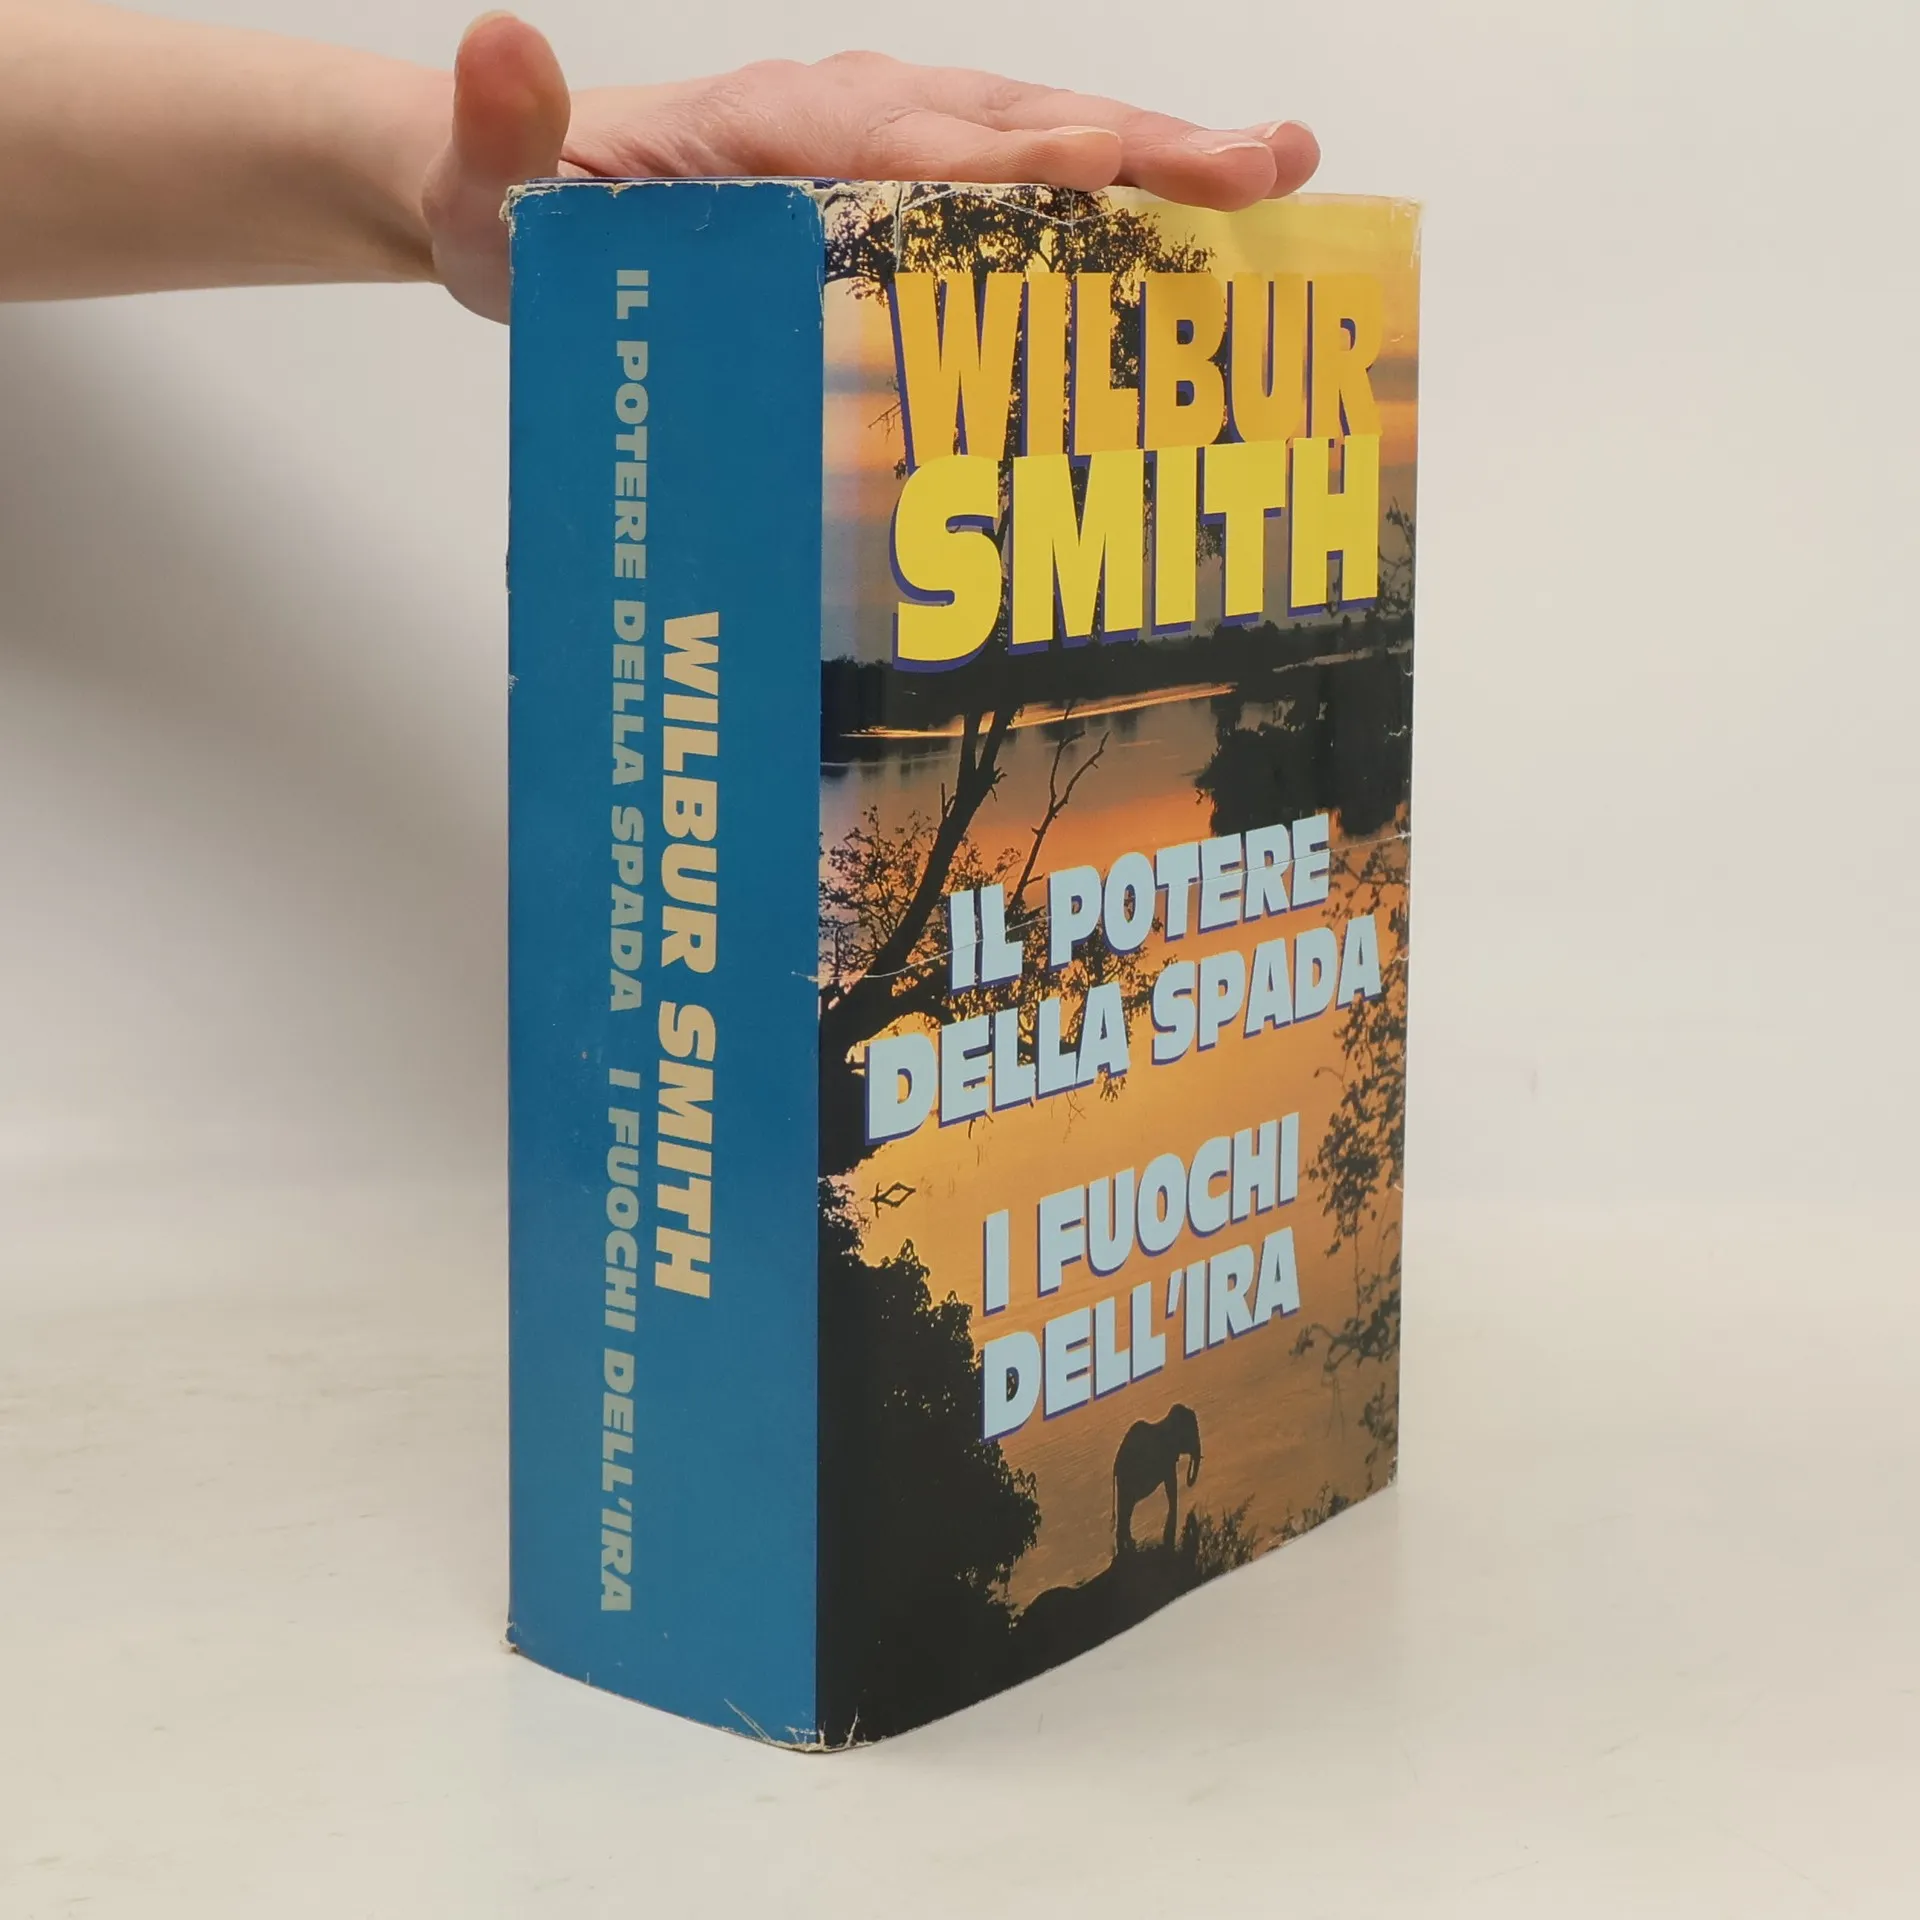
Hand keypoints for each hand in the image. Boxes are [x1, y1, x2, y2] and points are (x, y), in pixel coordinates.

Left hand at [421, 14, 1319, 321]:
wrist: (522, 201)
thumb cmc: (524, 218)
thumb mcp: (490, 198)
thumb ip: (502, 139)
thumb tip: (503, 47)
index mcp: (778, 130)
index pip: (915, 145)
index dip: (1014, 162)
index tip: (1106, 168)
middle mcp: (855, 122)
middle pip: (1016, 128)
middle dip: (1142, 150)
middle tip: (1269, 168)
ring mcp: (890, 155)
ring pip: (1041, 150)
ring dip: (1159, 169)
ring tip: (1281, 182)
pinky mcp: (903, 198)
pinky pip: (1021, 199)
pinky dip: (1109, 219)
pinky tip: (1189, 254)